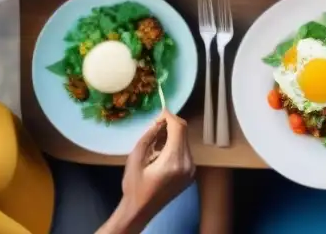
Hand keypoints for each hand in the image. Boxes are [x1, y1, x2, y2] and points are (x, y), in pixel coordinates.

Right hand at [117, 112, 194, 229]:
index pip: (179, 128)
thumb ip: (148, 137)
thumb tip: (159, 121)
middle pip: (184, 133)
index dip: (170, 117)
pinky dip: (175, 146)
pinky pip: (185, 151)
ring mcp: (191, 170)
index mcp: (173, 161)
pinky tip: (161, 153)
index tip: (159, 113)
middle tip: (154, 127)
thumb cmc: (134, 187)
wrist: (140, 211)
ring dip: (172, 136)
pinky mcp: (191, 173)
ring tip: (155, 144)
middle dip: (170, 126)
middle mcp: (187, 164)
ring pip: (185, 141)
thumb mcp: (135, 159)